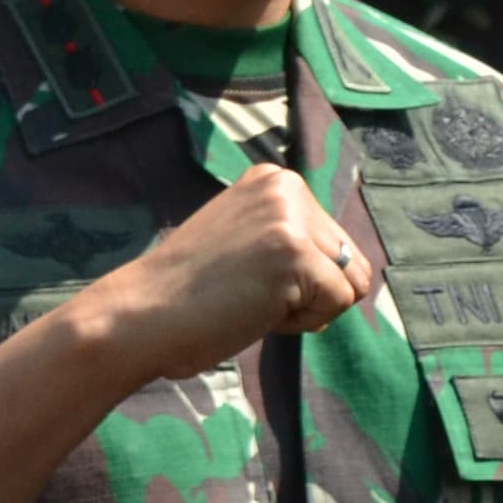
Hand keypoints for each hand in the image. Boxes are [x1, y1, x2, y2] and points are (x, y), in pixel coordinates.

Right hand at [83, 168, 373, 381]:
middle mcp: (286, 187)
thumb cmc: (189, 294)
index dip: (299, 277)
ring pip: (350, 283)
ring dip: (308, 308)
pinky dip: (302, 322)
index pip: (334, 241)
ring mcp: (291, 218)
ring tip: (252, 300)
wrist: (140, 315)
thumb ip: (294, 242)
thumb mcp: (247, 242)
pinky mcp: (295, 253)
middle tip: (249, 292)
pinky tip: (255, 311)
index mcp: (274, 180)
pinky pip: (338, 303)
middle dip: (310, 292)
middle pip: (350, 261)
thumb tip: (362, 278)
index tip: (244, 275)